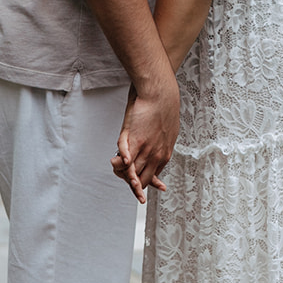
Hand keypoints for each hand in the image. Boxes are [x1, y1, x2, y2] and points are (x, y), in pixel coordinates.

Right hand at [111, 80, 177, 203]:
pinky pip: (125, 158)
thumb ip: (160, 141)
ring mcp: (146, 149)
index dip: (144, 183)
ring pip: (131, 172)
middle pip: (141, 179)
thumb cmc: (162, 108)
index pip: (152, 176)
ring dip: (122, 174)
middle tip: (123, 176)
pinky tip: (119, 162)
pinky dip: (121, 163)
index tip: (139, 188)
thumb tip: (155, 144)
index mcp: (164, 154)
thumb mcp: (166, 130)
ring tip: (116, 168)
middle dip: (131, 183)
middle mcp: (156, 156)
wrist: (160, 93)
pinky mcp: (135, 140)